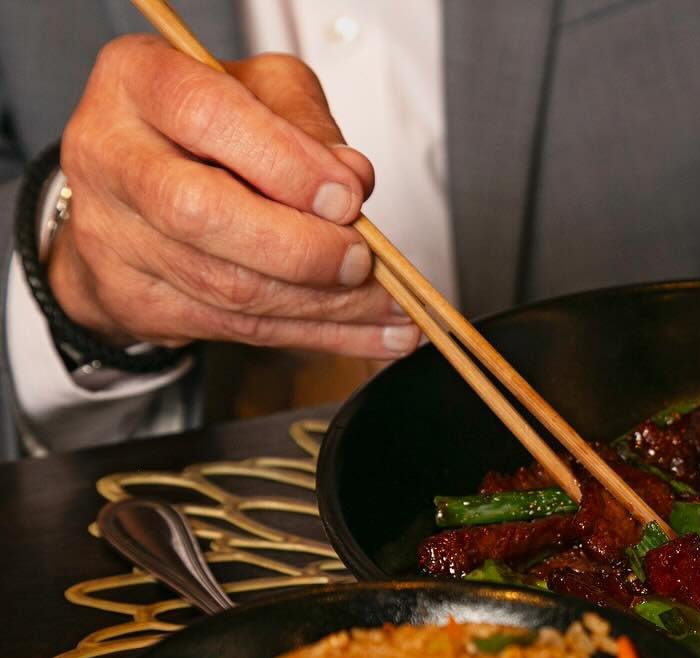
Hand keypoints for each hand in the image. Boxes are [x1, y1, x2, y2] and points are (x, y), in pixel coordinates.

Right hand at [48, 35, 417, 359]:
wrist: (135, 195)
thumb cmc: (207, 131)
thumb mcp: (261, 93)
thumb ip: (307, 122)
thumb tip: (351, 176)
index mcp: (138, 82)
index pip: (207, 116)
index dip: (285, 162)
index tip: (347, 197)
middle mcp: (110, 157)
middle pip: (202, 213)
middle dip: (300, 248)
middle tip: (363, 260)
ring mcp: (112, 237)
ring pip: (227, 287)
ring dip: (324, 305)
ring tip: (391, 305)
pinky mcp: (136, 301)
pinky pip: (239, 329)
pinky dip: (319, 335)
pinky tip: (374, 334)